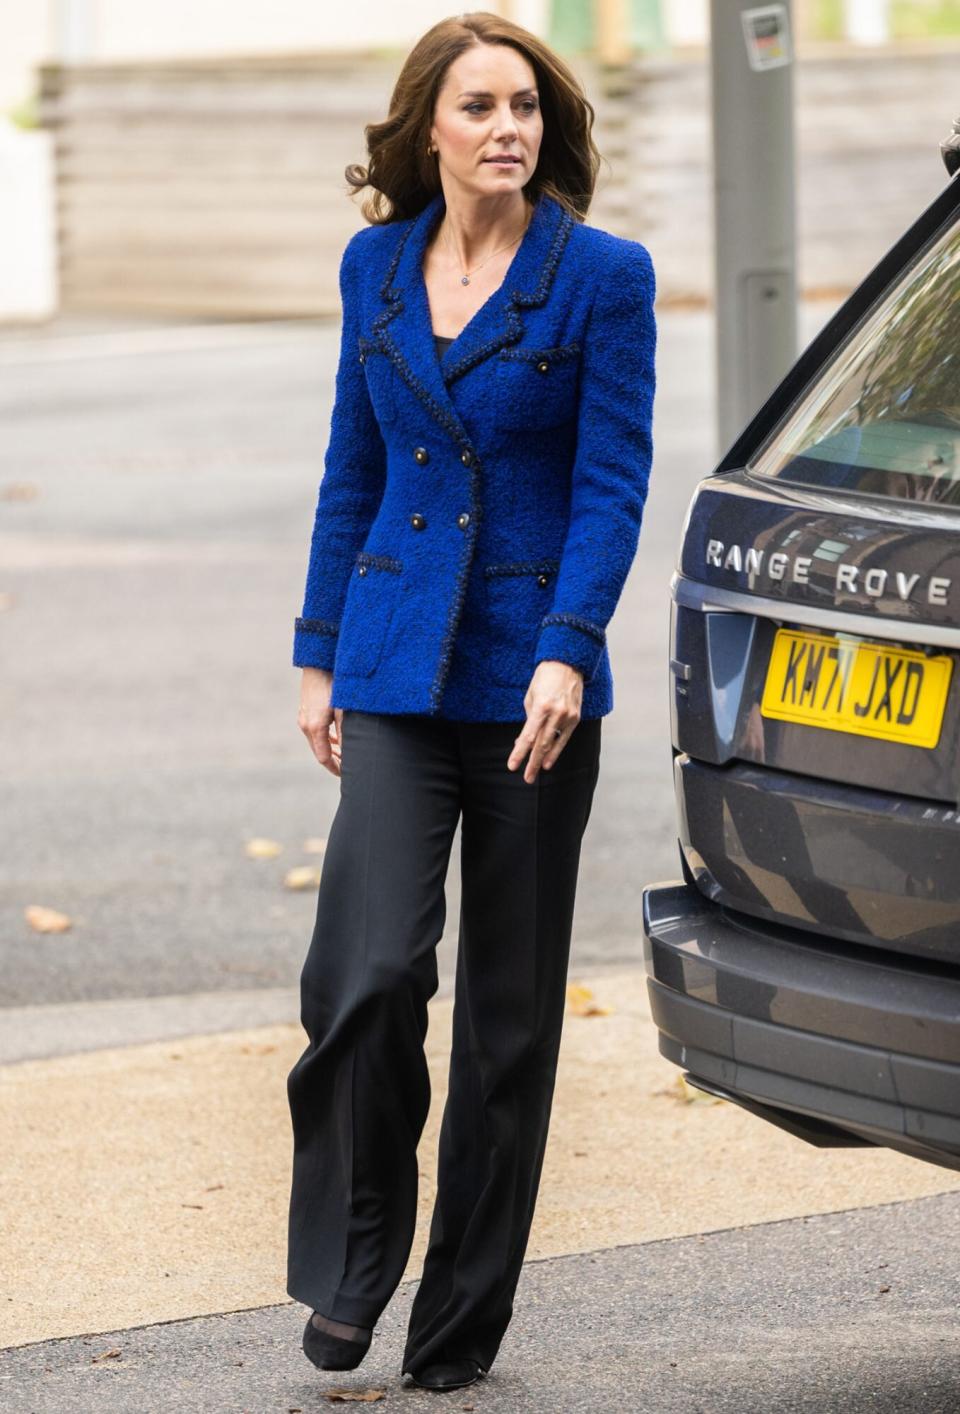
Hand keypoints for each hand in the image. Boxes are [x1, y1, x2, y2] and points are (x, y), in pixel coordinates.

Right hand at [298, 667, 343, 776]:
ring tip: (343, 755)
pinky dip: (325, 739)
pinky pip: (314, 731)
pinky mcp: (305, 711)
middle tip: (348, 767)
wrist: (318, 662)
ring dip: (329, 750)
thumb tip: (349, 752)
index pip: (324, 758)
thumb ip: (346, 733)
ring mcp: (303, 718)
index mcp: (315, 727)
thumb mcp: (344, 710)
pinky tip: (335, 739)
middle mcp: (305, 725)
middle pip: (319, 752)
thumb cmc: (334, 684)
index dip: (335, 768)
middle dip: (333, 761)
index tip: (347, 773)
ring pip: (316, 742)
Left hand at [508, 660, 582, 782]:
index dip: (520, 752)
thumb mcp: (530, 697)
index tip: (512, 766)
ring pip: (554, 744)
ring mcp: (568, 716)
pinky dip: (557, 750)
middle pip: (541, 744)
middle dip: (532, 762)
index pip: (528, 736)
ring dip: (544, 759)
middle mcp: (556, 713)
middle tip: (526, 778)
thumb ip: (528, 720)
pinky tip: (549, 760)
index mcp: (541, 707)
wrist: (567, 664)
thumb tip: (523, 741)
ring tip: (535, 772)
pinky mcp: (576, 717)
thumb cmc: (544, 679)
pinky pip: (564, 738)